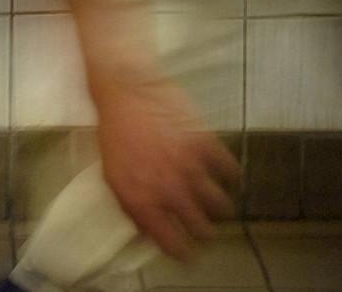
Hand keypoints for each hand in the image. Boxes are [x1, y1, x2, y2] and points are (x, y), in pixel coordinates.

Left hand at [94, 77, 239, 262]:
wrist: (126, 88)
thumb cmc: (115, 127)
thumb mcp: (112, 174)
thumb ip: (131, 205)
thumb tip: (146, 226)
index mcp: (143, 201)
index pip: (173, 245)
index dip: (183, 253)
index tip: (188, 253)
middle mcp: (170, 190)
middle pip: (202, 229)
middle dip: (205, 232)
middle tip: (205, 227)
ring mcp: (191, 168)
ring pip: (220, 206)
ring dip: (219, 207)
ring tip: (217, 203)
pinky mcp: (206, 144)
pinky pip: (230, 171)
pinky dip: (229, 174)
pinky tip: (224, 172)